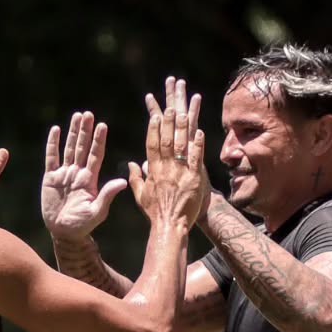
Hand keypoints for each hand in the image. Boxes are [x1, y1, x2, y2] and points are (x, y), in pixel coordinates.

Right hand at [42, 110, 127, 240]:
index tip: (103, 125)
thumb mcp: (97, 211)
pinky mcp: (50, 178)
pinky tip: (56, 130)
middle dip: (85, 131)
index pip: (96, 155)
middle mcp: (78, 173)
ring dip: (72, 133)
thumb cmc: (83, 224)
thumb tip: (123, 182)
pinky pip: (51, 157)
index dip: (98, 141)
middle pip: (82, 148)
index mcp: (90, 180)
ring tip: (77, 116)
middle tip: (89, 114)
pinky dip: (53, 144)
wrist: (64, 232)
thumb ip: (107, 195)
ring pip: (69, 149)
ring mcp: (64, 174)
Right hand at [127, 76, 208, 229]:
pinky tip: (200, 130)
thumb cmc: (155, 213)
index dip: (154, 126)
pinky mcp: (194, 179)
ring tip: (184, 110)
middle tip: (171, 105)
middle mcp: (166, 167)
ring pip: (181, 144)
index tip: (156, 111)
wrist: (169, 227)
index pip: (152, 143)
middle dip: (168, 119)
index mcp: (153, 169)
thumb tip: (132, 164)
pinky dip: (197, 144)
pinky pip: (196, 158)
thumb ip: (137, 177)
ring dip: (182, 126)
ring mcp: (180, 172)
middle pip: (166, 138)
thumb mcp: (141, 194)